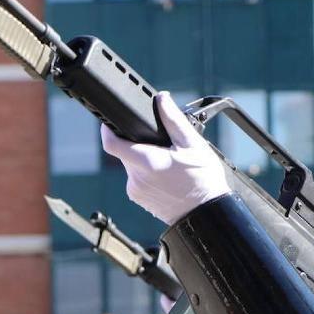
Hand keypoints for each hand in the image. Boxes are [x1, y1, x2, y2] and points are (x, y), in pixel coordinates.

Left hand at [100, 92, 230, 224]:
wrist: (206, 214)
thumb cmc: (203, 181)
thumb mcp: (193, 145)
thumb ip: (173, 120)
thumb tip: (162, 99)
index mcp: (146, 162)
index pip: (111, 143)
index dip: (107, 130)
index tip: (111, 123)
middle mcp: (136, 178)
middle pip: (124, 152)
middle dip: (138, 144)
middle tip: (160, 145)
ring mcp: (136, 191)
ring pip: (131, 166)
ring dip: (143, 160)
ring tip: (167, 163)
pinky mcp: (139, 199)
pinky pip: (137, 180)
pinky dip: (147, 174)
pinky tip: (166, 177)